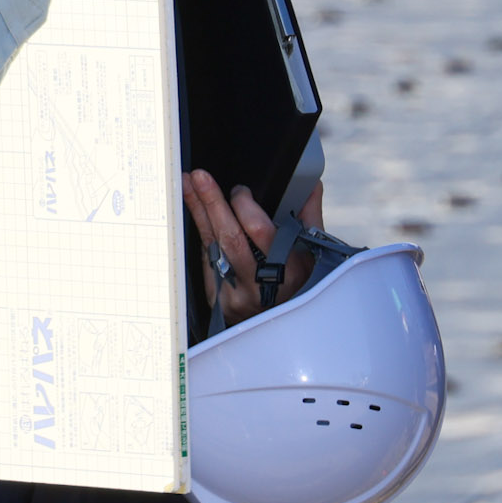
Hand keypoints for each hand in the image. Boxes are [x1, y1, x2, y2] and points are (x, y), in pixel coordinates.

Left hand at [185, 171, 326, 325]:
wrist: (281, 325)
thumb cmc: (299, 284)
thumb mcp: (312, 255)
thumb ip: (310, 218)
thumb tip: (311, 185)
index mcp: (288, 271)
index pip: (259, 232)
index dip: (245, 207)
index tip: (239, 189)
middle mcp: (260, 285)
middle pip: (230, 238)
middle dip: (212, 203)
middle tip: (200, 177)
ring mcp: (236, 295)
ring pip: (213, 247)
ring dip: (199, 213)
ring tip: (189, 185)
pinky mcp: (218, 300)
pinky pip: (207, 261)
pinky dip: (202, 234)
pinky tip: (195, 212)